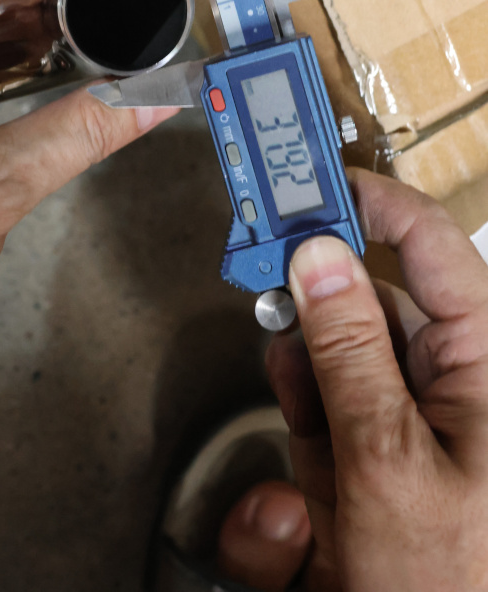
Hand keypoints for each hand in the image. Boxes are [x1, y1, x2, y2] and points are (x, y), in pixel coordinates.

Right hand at [265, 169, 487, 590]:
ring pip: (336, 364)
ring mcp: (415, 421)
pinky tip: (305, 524)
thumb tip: (316, 259)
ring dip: (307, 409)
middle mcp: (454, 378)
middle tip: (273, 334)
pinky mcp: (382, 457)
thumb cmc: (452, 586)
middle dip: (315, 330)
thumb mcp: (387, 463)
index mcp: (483, 361)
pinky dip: (306, 456)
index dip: (368, 203)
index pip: (428, 244)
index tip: (305, 187)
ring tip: (315, 485)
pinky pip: (328, 421)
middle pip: (367, 304)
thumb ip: (347, 352)